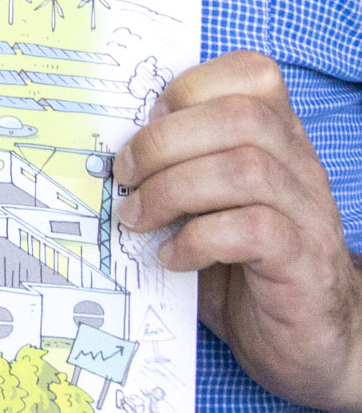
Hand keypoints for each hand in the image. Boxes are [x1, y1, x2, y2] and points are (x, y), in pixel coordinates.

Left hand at [115, 53, 361, 412]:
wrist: (308, 339)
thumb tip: (104, 151)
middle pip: (241, 117)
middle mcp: (300, 167)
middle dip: (164, 142)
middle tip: (125, 179)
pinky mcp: (303, 263)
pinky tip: (173, 257)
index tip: (146, 124)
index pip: (252, 74)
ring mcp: (308, 214)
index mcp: (276, 139)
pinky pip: (255, 230)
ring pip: (246, 170)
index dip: (189, 89)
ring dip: (172, 190)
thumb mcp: (203, 205)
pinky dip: (199, 239)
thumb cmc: (242, 265)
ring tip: (138, 219)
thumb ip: (173, 168)